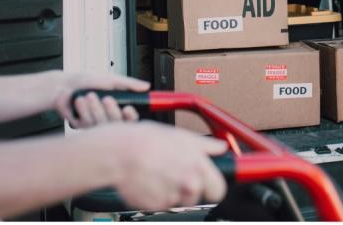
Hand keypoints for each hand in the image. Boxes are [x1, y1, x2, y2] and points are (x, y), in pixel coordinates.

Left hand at [53, 72, 149, 128]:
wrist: (63, 86)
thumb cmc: (86, 81)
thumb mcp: (110, 79)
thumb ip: (129, 84)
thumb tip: (146, 86)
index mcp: (116, 106)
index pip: (130, 118)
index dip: (131, 117)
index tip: (129, 109)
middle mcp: (107, 116)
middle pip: (117, 123)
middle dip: (110, 110)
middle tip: (106, 98)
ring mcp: (95, 123)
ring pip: (101, 124)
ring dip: (94, 108)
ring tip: (88, 95)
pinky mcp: (82, 126)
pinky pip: (87, 125)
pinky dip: (83, 110)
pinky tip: (79, 101)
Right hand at [101, 121, 227, 210]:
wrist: (120, 152)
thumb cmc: (149, 140)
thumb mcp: (182, 136)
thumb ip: (206, 146)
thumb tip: (222, 147)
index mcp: (199, 166)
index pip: (218, 190)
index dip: (212, 187)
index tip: (206, 184)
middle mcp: (188, 184)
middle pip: (197, 197)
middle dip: (189, 191)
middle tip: (174, 176)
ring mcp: (172, 197)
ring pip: (176, 200)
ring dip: (169, 192)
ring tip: (157, 174)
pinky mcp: (155, 206)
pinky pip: (159, 204)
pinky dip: (154, 196)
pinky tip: (148, 180)